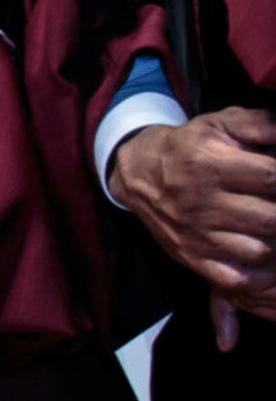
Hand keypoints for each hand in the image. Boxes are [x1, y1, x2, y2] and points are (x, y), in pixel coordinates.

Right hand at [112, 110, 275, 316]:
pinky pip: (235, 277)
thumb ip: (261, 124)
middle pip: (271, 218)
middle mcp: (201, 201)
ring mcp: (195, 233)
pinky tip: (260, 250)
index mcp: (209, 163)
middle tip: (275, 202)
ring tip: (270, 226)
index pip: (271, 178)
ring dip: (274, 240)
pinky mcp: (191, 255)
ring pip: (259, 251)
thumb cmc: (188, 147)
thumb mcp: (220, 123)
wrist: (138, 173)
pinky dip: (256, 272)